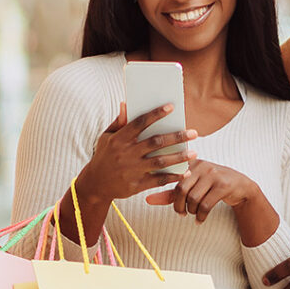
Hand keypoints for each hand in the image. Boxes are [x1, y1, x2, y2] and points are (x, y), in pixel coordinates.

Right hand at [80, 104, 197, 202]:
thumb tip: (126, 103)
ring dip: (179, 157)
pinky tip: (185, 172)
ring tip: (194, 153)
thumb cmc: (103, 156)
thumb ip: (119, 122)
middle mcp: (126, 154)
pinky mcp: (136, 185)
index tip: (172, 107)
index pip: (140, 123)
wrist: (95, 184)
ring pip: (160, 162)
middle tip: (194, 132)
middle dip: (176, 137)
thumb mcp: (106, 137)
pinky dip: (173, 177)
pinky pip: (158, 180)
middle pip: (156, 142)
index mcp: (119, 139)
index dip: (156, 114)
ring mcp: (132, 170)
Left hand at [145, 159, 256, 222]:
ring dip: (191, 211)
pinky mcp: (223, 185)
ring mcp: (213, 174)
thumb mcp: (191, 186)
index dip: (169, 195)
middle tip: (181, 214)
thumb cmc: (211, 185)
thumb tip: (147, 199)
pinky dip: (201, 216)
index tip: (177, 207)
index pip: (172, 177)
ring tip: (193, 215)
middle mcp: (201, 165)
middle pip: (181, 189)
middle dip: (179, 206)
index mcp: (190, 162)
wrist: (241, 186)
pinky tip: (200, 220)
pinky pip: (206, 205)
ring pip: (193, 198)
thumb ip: (170, 193)